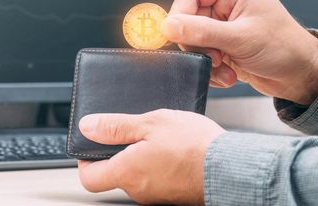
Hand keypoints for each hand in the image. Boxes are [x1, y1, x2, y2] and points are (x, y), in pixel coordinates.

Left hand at [78, 109, 224, 204]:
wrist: (231, 166)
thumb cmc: (194, 145)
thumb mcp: (151, 123)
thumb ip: (116, 126)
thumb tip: (88, 127)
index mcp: (127, 172)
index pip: (89, 177)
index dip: (85, 159)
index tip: (91, 143)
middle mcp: (139, 190)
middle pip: (115, 174)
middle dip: (119, 151)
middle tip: (132, 129)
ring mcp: (157, 195)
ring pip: (138, 174)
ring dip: (142, 155)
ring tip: (159, 135)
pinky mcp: (174, 193)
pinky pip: (157, 177)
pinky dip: (159, 162)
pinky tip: (174, 147)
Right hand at [161, 0, 317, 104]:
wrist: (301, 76)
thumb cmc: (283, 48)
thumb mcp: (240, 39)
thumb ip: (201, 32)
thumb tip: (167, 26)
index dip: (180, 12)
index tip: (175, 35)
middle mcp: (227, 2)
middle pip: (189, 17)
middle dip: (197, 43)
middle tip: (212, 57)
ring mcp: (224, 24)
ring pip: (193, 39)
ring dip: (205, 59)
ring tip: (224, 69)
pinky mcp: (223, 44)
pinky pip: (202, 54)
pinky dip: (211, 68)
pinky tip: (228, 75)